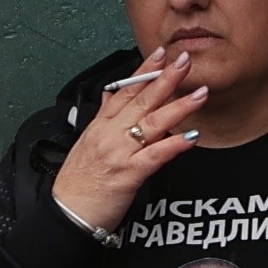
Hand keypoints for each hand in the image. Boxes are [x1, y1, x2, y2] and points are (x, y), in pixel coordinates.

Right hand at [52, 54, 205, 235]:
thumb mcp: (86, 143)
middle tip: (185, 61)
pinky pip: (155, 155)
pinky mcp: (129, 174)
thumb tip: (111, 95)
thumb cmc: (77, 182)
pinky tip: (192, 136)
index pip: (124, 91)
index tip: (159, 54)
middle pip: (141, 100)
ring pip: (152, 123)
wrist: (68, 213)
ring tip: (199, 94)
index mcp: (100, 126)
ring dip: (179, 106)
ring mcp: (119, 153)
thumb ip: (102, 117)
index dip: (143, 71)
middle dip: (165, 78)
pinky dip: (174, 144)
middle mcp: (110, 134)